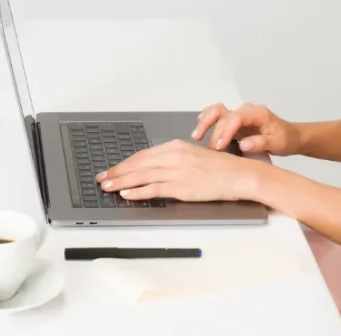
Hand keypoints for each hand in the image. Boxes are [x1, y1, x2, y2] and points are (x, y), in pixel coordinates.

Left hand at [94, 138, 259, 201]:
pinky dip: (138, 192)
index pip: (143, 155)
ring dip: (122, 182)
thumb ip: (173, 160)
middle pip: (138, 164)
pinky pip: (154, 189)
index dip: (124, 163)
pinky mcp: (182, 187)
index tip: (112, 169)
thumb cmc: (220, 168)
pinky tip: (127, 194)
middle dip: (117, 172)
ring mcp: (177, 172)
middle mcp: (174, 156)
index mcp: (176, 146)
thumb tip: (154, 168)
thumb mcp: (193, 156)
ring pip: (142, 176)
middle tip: (102, 178)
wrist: (238, 175)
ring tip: (108, 187)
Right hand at [191, 102, 299, 155]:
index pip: (236, 118)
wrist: (291, 136)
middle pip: (222, 111)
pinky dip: (207, 120)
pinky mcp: (234, 122)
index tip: (219, 146)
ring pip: (217, 111)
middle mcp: (245, 111)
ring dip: (205, 121)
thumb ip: (261, 143)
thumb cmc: (285, 139)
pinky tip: (199, 130)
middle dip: (211, 127)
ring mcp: (239, 115)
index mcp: (257, 113)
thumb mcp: (278, 143)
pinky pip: (217, 117)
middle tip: (206, 145)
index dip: (225, 131)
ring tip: (196, 136)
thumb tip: (243, 144)